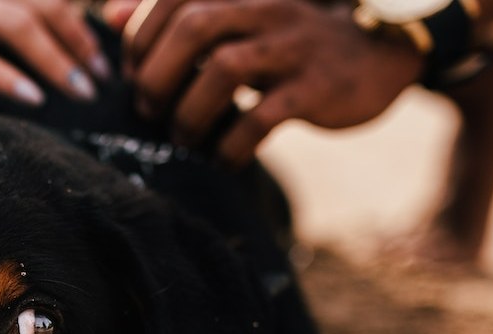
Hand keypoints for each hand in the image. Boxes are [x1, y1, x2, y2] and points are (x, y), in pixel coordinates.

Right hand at [0, 0, 112, 105]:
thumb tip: (11, 27)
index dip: (76, 10)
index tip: (99, 40)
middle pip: (45, 1)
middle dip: (82, 37)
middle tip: (103, 72)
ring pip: (20, 26)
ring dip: (60, 60)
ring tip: (84, 90)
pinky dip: (7, 76)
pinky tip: (33, 97)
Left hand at [119, 0, 423, 164]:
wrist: (381, 56)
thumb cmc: (289, 43)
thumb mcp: (238, 20)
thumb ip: (178, 15)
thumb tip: (111, 17)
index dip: (141, 38)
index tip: (131, 75)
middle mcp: (265, 8)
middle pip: (194, 26)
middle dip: (158, 73)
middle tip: (147, 109)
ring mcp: (293, 45)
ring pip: (225, 68)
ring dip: (190, 111)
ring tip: (181, 137)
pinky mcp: (316, 86)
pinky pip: (263, 116)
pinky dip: (232, 144)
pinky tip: (222, 159)